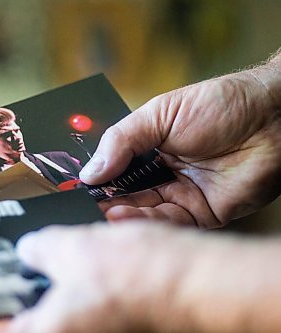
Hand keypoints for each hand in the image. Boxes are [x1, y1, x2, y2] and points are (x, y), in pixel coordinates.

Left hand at [6, 222, 280, 332]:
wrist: (187, 278)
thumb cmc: (136, 275)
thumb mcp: (68, 249)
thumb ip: (37, 249)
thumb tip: (28, 249)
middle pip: (13, 323)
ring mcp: (84, 329)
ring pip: (39, 313)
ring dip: (26, 289)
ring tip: (16, 261)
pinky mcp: (99, 318)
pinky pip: (63, 305)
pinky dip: (51, 286)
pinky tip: (52, 260)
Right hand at [81, 54, 280, 227]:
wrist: (274, 117)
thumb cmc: (220, 104)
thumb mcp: (159, 113)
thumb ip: (122, 140)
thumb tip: (89, 170)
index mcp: (147, 149)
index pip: (113, 169)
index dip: (96, 178)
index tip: (76, 185)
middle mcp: (160, 174)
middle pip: (124, 194)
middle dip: (104, 200)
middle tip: (83, 204)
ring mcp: (180, 195)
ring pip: (143, 212)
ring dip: (121, 214)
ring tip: (102, 211)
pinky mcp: (200, 214)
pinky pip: (169, 223)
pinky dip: (147, 223)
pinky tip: (126, 217)